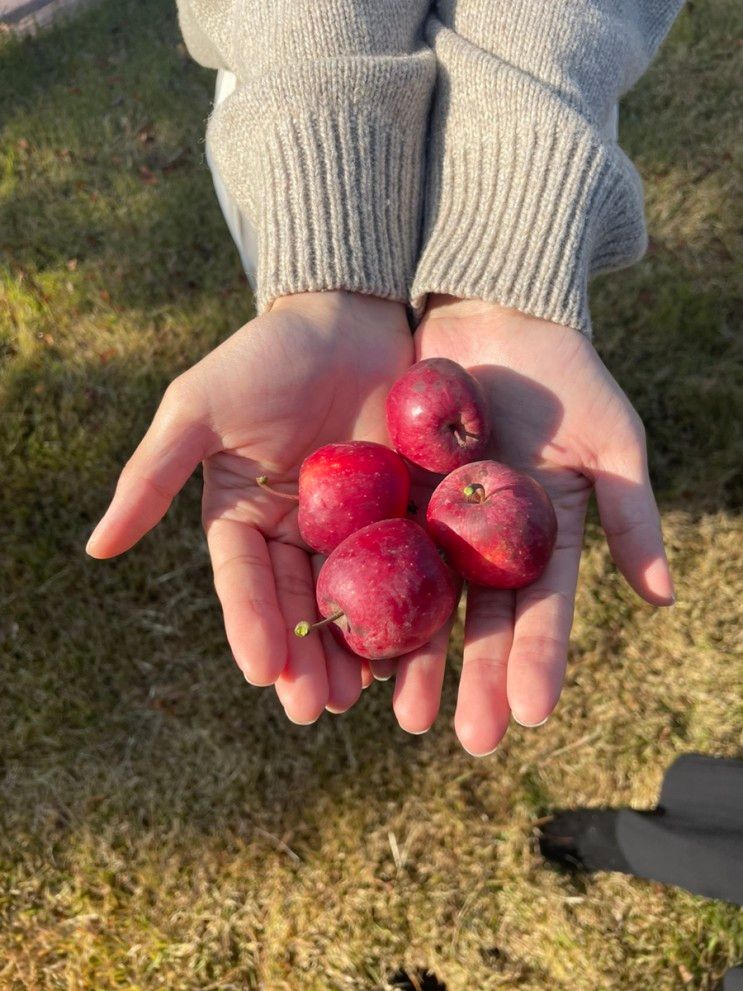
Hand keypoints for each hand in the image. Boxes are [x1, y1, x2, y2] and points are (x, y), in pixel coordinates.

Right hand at [86, 292, 413, 722]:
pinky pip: (412, 562)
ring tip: (367, 696)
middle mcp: (299, 531)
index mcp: (245, 515)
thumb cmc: (266, 356)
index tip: (260, 673)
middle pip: (300, 602)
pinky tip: (421, 645)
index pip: (244, 580)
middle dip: (306, 658)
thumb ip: (153, 475)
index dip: (250, 624)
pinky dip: (414, 603)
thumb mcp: (199, 407)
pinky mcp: (409, 510)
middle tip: (319, 708)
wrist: (348, 318)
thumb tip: (96, 549)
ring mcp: (358, 525)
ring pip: (356, 596)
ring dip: (360, 648)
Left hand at [385, 296, 673, 753]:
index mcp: (540, 535)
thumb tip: (663, 597)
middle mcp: (485, 541)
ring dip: (417, 656)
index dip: (538, 659)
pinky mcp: (387, 495)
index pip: (543, 609)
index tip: (533, 713)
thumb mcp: (608, 436)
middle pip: (479, 620)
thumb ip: (629, 511)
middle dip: (475, 677)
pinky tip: (356, 639)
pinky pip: (375, 549)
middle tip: (466, 739)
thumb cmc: (562, 372)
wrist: (491, 312)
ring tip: (402, 711)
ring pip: (423, 599)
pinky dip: (367, 592)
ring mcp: (434, 522)